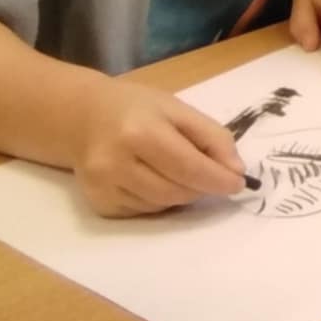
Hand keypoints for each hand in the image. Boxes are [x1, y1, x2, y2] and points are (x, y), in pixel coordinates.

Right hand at [73, 79, 244, 216]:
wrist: (82, 116)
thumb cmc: (135, 108)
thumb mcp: (177, 109)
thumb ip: (212, 136)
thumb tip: (236, 170)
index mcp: (139, 132)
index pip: (189, 166)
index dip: (218, 179)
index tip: (239, 183)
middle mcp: (116, 162)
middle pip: (177, 191)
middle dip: (201, 186)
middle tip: (209, 173)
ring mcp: (104, 186)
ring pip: (162, 206)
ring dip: (181, 194)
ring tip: (176, 170)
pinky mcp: (99, 203)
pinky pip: (144, 212)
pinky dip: (158, 201)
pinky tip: (151, 178)